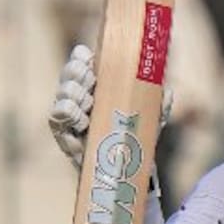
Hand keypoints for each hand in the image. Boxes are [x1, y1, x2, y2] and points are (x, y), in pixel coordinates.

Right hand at [49, 44, 173, 168]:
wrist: (122, 167)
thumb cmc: (134, 134)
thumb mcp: (151, 117)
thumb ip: (160, 103)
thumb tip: (166, 93)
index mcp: (97, 80)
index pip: (81, 56)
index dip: (85, 56)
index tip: (94, 61)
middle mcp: (79, 90)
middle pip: (71, 69)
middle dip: (81, 73)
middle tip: (94, 83)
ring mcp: (68, 108)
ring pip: (65, 89)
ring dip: (79, 95)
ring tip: (91, 106)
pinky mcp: (60, 129)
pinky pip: (57, 113)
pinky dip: (71, 114)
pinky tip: (84, 122)